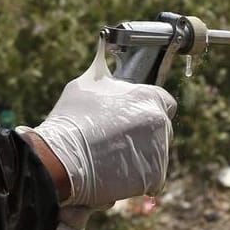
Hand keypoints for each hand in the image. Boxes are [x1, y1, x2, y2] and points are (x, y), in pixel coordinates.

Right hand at [21, 39, 175, 207]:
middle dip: (146, 133)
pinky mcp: (154, 177)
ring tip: (111, 157)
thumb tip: (104, 52)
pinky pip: (151, 177)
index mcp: (149, 97)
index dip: (151, 107)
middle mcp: (160, 122)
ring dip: (140, 155)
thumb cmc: (73, 117)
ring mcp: (159, 151)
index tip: (136, 115)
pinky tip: (114, 172)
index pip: (165, 101)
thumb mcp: (86, 83)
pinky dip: (136, 177)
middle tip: (118, 138)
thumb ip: (106, 76)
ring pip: (156, 153)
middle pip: (162, 128)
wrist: (64, 157)